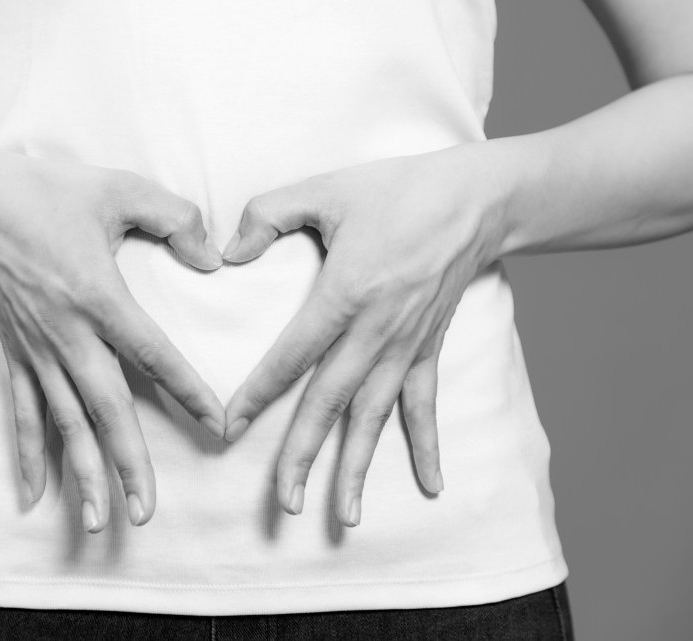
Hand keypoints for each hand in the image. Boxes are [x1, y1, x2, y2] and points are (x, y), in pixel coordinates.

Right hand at [0, 146, 225, 532]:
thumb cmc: (46, 191)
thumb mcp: (119, 188)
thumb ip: (174, 218)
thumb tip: (212, 259)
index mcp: (98, 296)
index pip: (153, 355)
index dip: (188, 392)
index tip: (218, 427)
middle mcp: (66, 334)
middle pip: (105, 409)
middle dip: (127, 464)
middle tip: (144, 513)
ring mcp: (36, 349)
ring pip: (64, 422)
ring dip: (82, 474)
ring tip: (100, 521)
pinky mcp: (14, 352)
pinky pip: (23, 411)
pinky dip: (30, 453)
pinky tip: (36, 494)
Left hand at [221, 143, 508, 526]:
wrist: (477, 199)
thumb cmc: (398, 190)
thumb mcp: (326, 188)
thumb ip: (267, 214)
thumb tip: (227, 253)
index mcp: (345, 293)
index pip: (290, 356)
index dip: (257, 394)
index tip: (228, 429)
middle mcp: (376, 330)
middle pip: (331, 403)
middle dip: (304, 456)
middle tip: (284, 504)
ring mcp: (407, 345)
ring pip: (376, 417)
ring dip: (359, 467)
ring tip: (345, 516)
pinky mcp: (429, 347)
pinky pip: (425, 405)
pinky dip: (426, 446)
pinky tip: (431, 487)